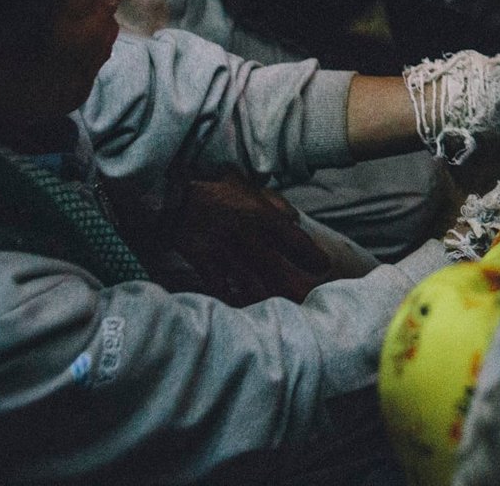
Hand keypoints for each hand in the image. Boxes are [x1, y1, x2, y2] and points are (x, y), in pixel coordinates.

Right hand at [170, 173, 334, 305]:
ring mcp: (225, 251)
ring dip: (268, 298)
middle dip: (296, 286)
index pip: (294, 239)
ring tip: (285, 311)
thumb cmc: (215, 191)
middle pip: (276, 267)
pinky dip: (232, 299)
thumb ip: (274, 202)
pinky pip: (221, 286)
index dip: (311, 255)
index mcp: (261, 215)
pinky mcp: (204, 261)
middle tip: (311, 298)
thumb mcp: (248, 187)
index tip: (325, 267)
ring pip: (251, 281)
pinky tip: (245, 309)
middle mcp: (247, 235)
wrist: (174, 198)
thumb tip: (295, 218)